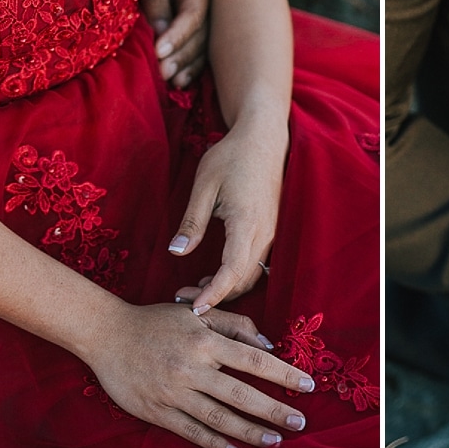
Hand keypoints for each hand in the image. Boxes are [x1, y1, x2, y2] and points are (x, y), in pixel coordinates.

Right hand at [87, 300, 315, 447]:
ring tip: (275, 441)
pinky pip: (191, 431)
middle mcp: (191, 368)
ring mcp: (173, 392)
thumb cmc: (156, 321)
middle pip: (240, 393)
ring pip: (218, 417)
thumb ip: (234, 324)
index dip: (282, 373)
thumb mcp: (196, 313)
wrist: (106, 334)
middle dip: (273, 410)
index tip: (307, 385)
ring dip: (249, 431)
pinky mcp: (157, 411)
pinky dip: (215, 442)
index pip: (252, 359)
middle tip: (299, 422)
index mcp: (204, 340)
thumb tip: (268, 344)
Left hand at [143, 0, 211, 86]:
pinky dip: (192, 70)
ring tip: (173, 81)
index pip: (193, 15)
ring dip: (189, 67)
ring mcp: (210, 23)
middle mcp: (211, 6)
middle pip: (202, 36)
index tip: (158, 52)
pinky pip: (202, 56)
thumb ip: (156, 2)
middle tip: (163, 72)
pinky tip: (181, 82)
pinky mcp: (201, 36)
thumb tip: (160, 31)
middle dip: (182, 56)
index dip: (177, 35)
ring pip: (205, 49)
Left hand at [168, 118, 287, 313]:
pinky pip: (257, 263)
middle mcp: (265, 232)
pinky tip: (214, 272)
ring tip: (195, 287)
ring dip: (227, 287)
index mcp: (247, 222)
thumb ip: (192, 221)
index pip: (232, 272)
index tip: (193, 308)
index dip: (213, 294)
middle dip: (215, 296)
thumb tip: (176, 252)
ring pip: (252, 274)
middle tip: (183, 297)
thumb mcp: (204, 185)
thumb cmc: (231, 157)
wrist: (263, 139)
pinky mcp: (272, 230)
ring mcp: (272, 232)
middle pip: (244, 280)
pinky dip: (237, 276)